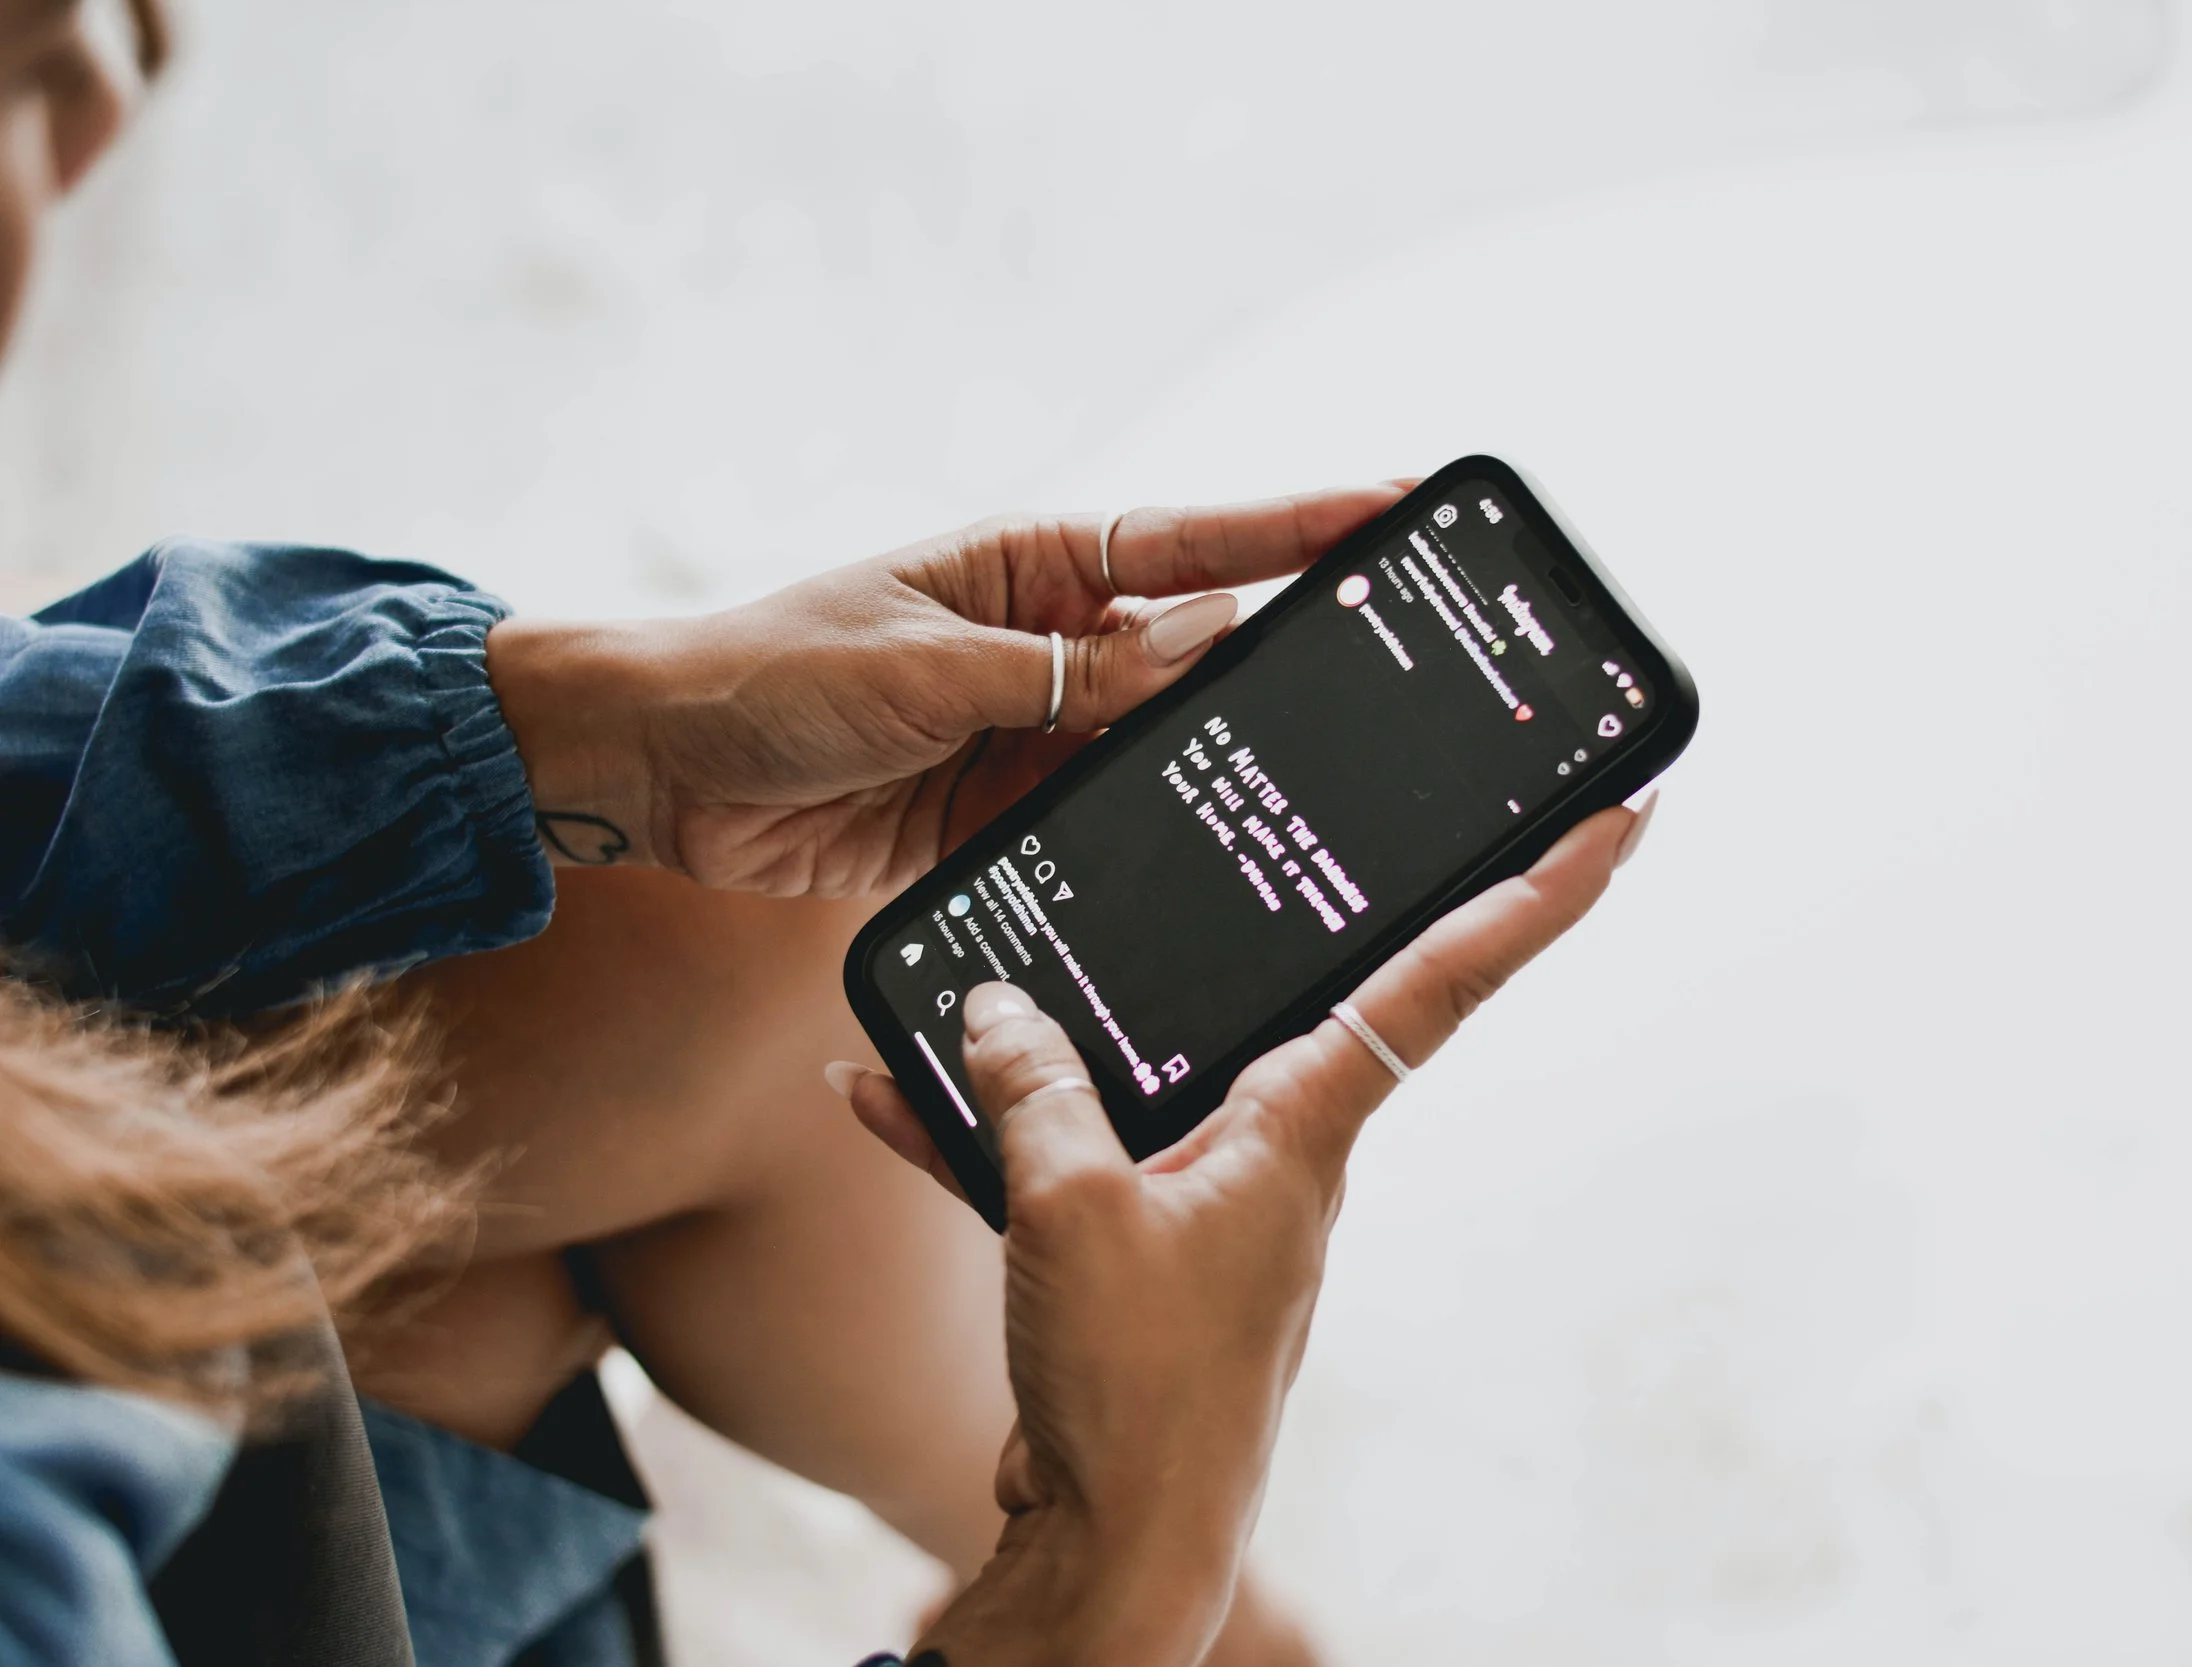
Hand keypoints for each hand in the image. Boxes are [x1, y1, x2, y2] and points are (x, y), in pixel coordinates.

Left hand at [486, 487, 1401, 895]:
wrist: (659, 774)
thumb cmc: (772, 674)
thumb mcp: (926, 667)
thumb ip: (1060, 675)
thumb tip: (1197, 654)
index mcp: (1035, 571)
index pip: (1194, 543)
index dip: (1299, 527)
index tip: (1395, 508)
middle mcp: (1052, 648)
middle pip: (1197, 657)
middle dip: (1285, 667)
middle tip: (1396, 680)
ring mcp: (1034, 736)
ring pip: (1157, 753)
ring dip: (1216, 770)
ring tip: (1322, 787)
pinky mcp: (1005, 819)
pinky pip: (1098, 829)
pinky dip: (1142, 847)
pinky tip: (1205, 865)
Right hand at [832, 799, 1653, 1663]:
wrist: (1115, 1543)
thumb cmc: (1133, 1387)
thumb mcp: (1069, 1207)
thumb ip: (1035, 1090)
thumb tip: (998, 1007)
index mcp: (1303, 1134)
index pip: (1445, 983)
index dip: (1534, 899)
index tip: (1622, 821)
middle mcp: (1278, 1162)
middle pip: (1307, 1002)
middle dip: (1311, 913)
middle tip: (1357, 810)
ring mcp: (1214, 1210)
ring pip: (1151, 1078)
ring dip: (1067, 1041)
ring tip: (979, 973)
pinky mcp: (1145, 1257)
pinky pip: (1076, 1158)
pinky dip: (996, 1134)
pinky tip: (900, 1097)